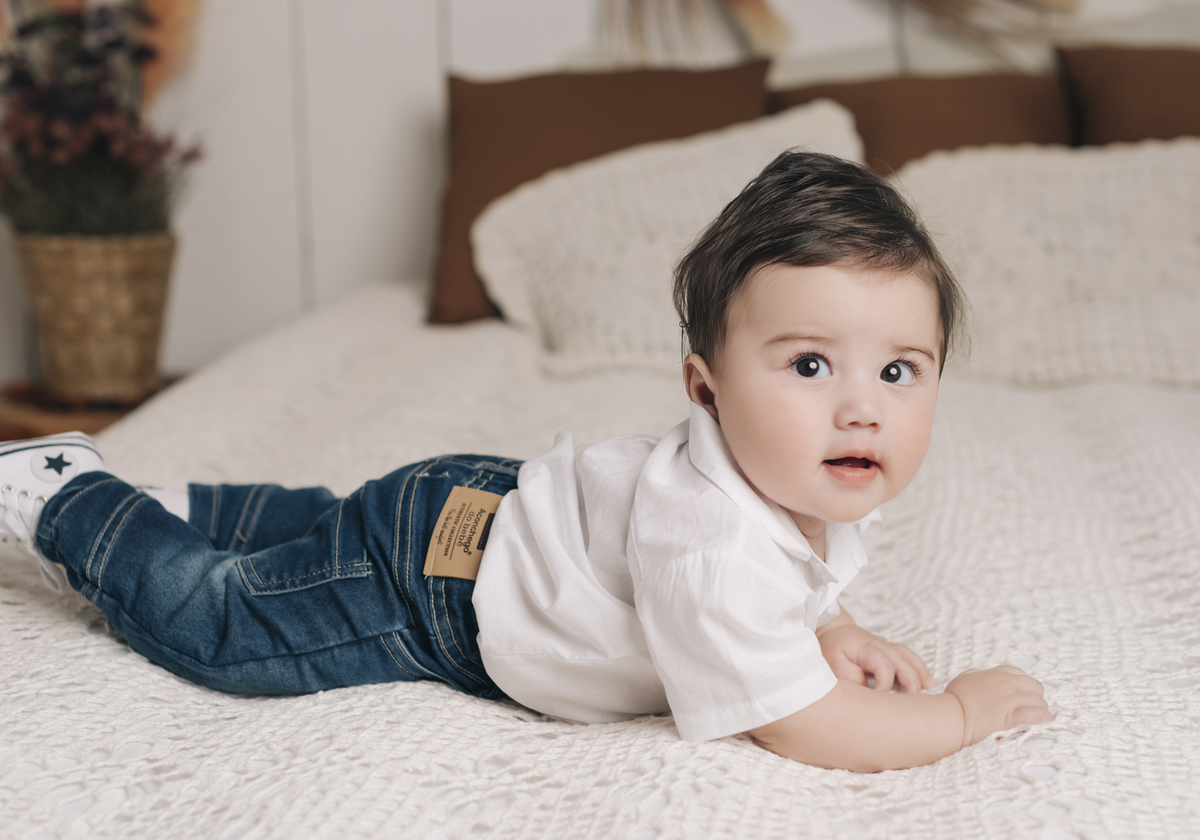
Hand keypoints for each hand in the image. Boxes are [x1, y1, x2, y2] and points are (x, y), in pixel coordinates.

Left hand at [817, 622, 934, 692]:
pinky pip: (909, 657)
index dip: (885, 685)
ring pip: (908, 657)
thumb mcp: (833, 663)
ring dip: (920, 673)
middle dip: (910, 680)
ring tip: (930, 689)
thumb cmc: (832, 649)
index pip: (883, 665)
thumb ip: (851, 677)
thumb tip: (869, 691)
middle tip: (914, 700)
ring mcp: (887, 646)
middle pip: (901, 661)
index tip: (880, 699)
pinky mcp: (890, 650)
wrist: (833, 632)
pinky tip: (929, 682)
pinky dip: (920, 668)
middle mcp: (881, 645)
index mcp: (866, 647)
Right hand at [945, 665, 1052, 746]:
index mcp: (996, 674)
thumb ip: (977, 674)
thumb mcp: (964, 678)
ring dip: (1040, 708)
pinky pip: (1035, 713)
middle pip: (1034, 686)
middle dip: (1035, 696)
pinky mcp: (1011, 715)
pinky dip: (1042, 716)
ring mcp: (1010, 699)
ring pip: (1038, 700)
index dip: (1023, 685)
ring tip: (1038, 716)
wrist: (952, 715)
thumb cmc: (955, 698)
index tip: (1021, 694)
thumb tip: (981, 674)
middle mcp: (1006, 683)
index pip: (1020, 674)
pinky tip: (1044, 719)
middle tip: (1031, 706)